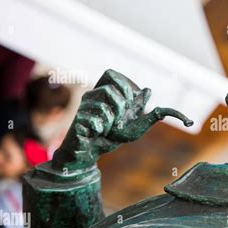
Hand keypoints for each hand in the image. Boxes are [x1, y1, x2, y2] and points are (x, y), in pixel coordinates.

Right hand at [52, 69, 192, 170]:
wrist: (93, 153)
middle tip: (117, 120)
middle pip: (108, 89)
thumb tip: (149, 90)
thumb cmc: (112, 137)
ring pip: (102, 107)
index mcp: (104, 93)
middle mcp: (92, 96)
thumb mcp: (134, 126)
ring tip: (106, 129)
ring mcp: (83, 107)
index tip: (129, 101)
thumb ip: (144, 111)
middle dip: (120, 107)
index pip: (110, 73)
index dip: (122, 85)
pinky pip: (95, 121)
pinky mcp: (78, 119)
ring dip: (111, 122)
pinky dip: (102, 130)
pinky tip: (96, 133)